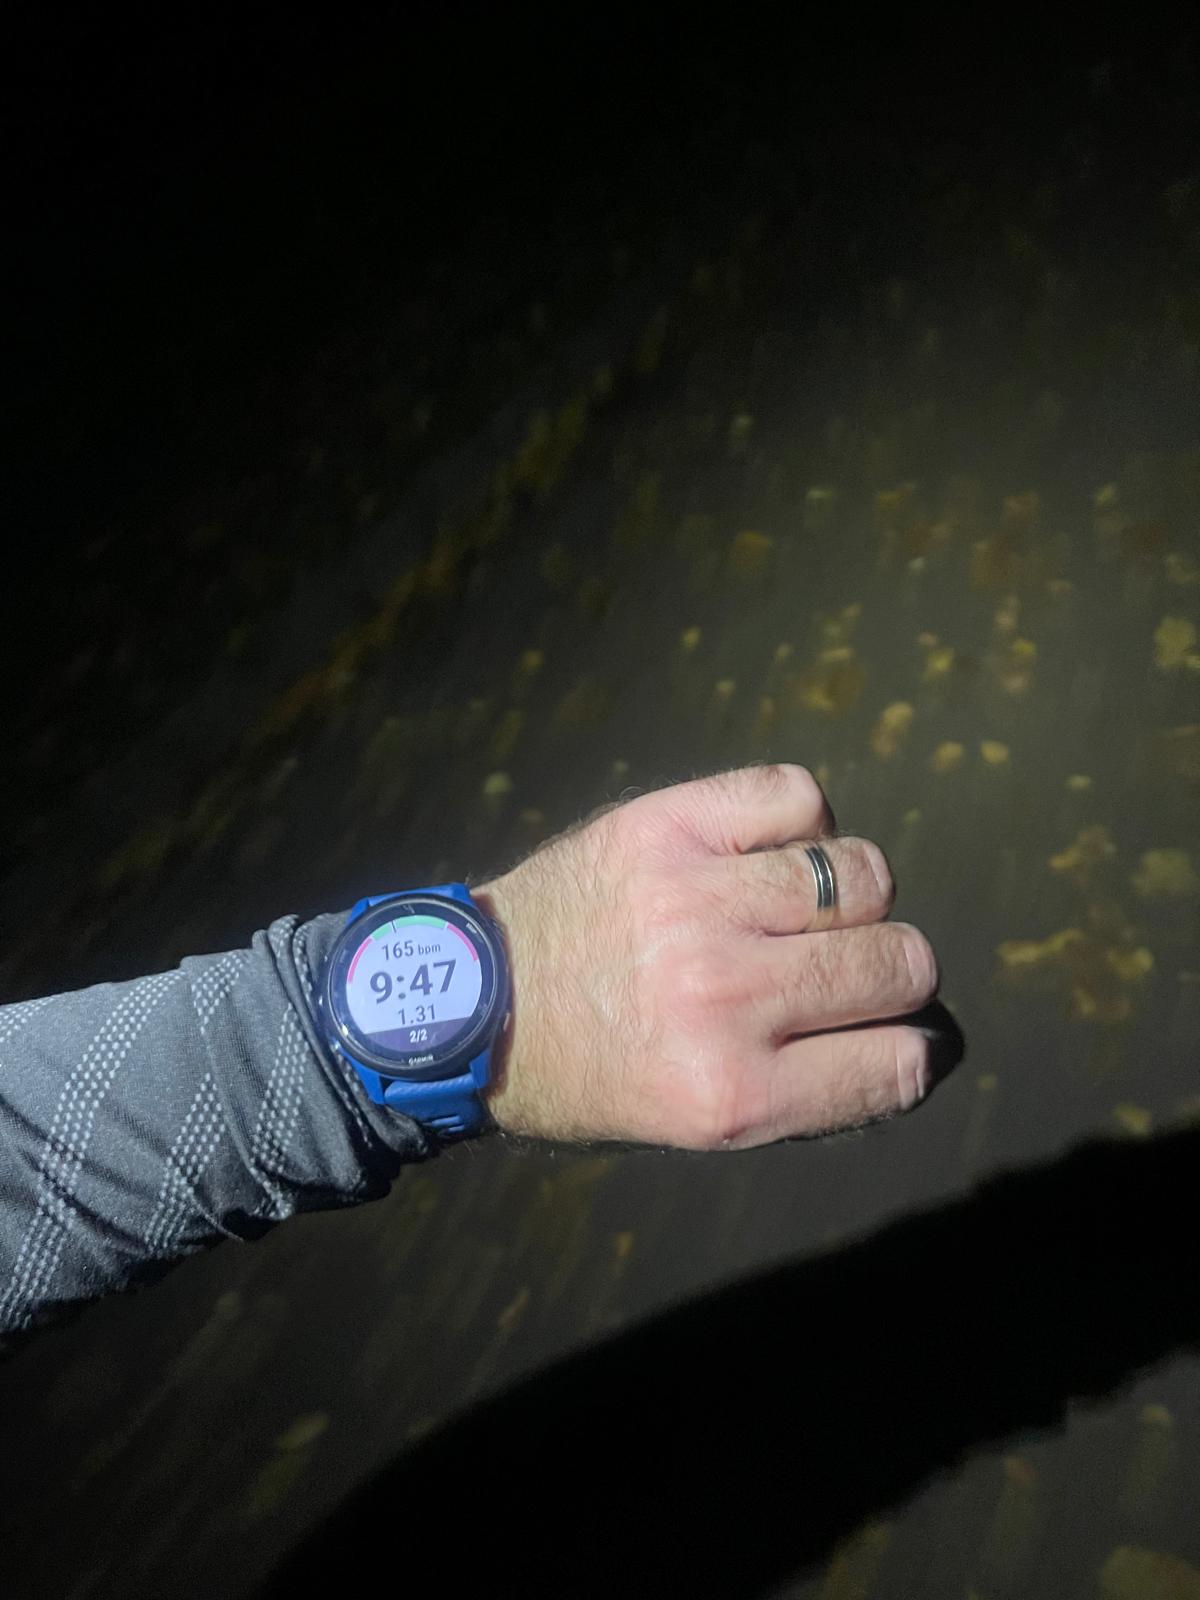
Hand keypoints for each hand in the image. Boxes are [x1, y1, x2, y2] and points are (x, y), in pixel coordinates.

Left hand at [472, 763, 945, 1150]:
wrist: (469, 1005)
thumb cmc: (591, 1072)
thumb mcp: (698, 1123)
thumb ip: (810, 1087)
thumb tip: (919, 1038)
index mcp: (732, 1094)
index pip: (902, 1063)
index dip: (913, 1048)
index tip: (893, 1034)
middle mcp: (721, 996)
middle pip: (901, 960)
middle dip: (895, 969)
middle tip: (842, 969)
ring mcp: (692, 901)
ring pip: (862, 874)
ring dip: (846, 895)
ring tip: (790, 909)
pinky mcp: (662, 825)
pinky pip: (797, 795)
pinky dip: (800, 820)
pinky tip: (762, 853)